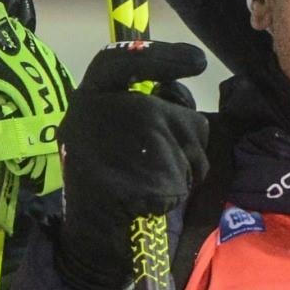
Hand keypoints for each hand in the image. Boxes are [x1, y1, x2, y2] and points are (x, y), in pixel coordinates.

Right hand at [55, 41, 209, 289]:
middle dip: (184, 140)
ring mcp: (144, 143)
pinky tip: (152, 196)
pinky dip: (179, 187)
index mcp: (90, 99)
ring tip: (147, 180)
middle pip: (182, 115)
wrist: (92, 232)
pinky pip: (189, 176)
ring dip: (184, 165)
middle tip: (154, 161)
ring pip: (194, 147)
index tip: (198, 61)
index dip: (164, 57)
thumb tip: (177, 95)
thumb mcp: (99, 131)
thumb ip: (129, 105)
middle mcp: (118, 112)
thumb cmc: (97, 179)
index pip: (126, 61)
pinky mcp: (161, 173)